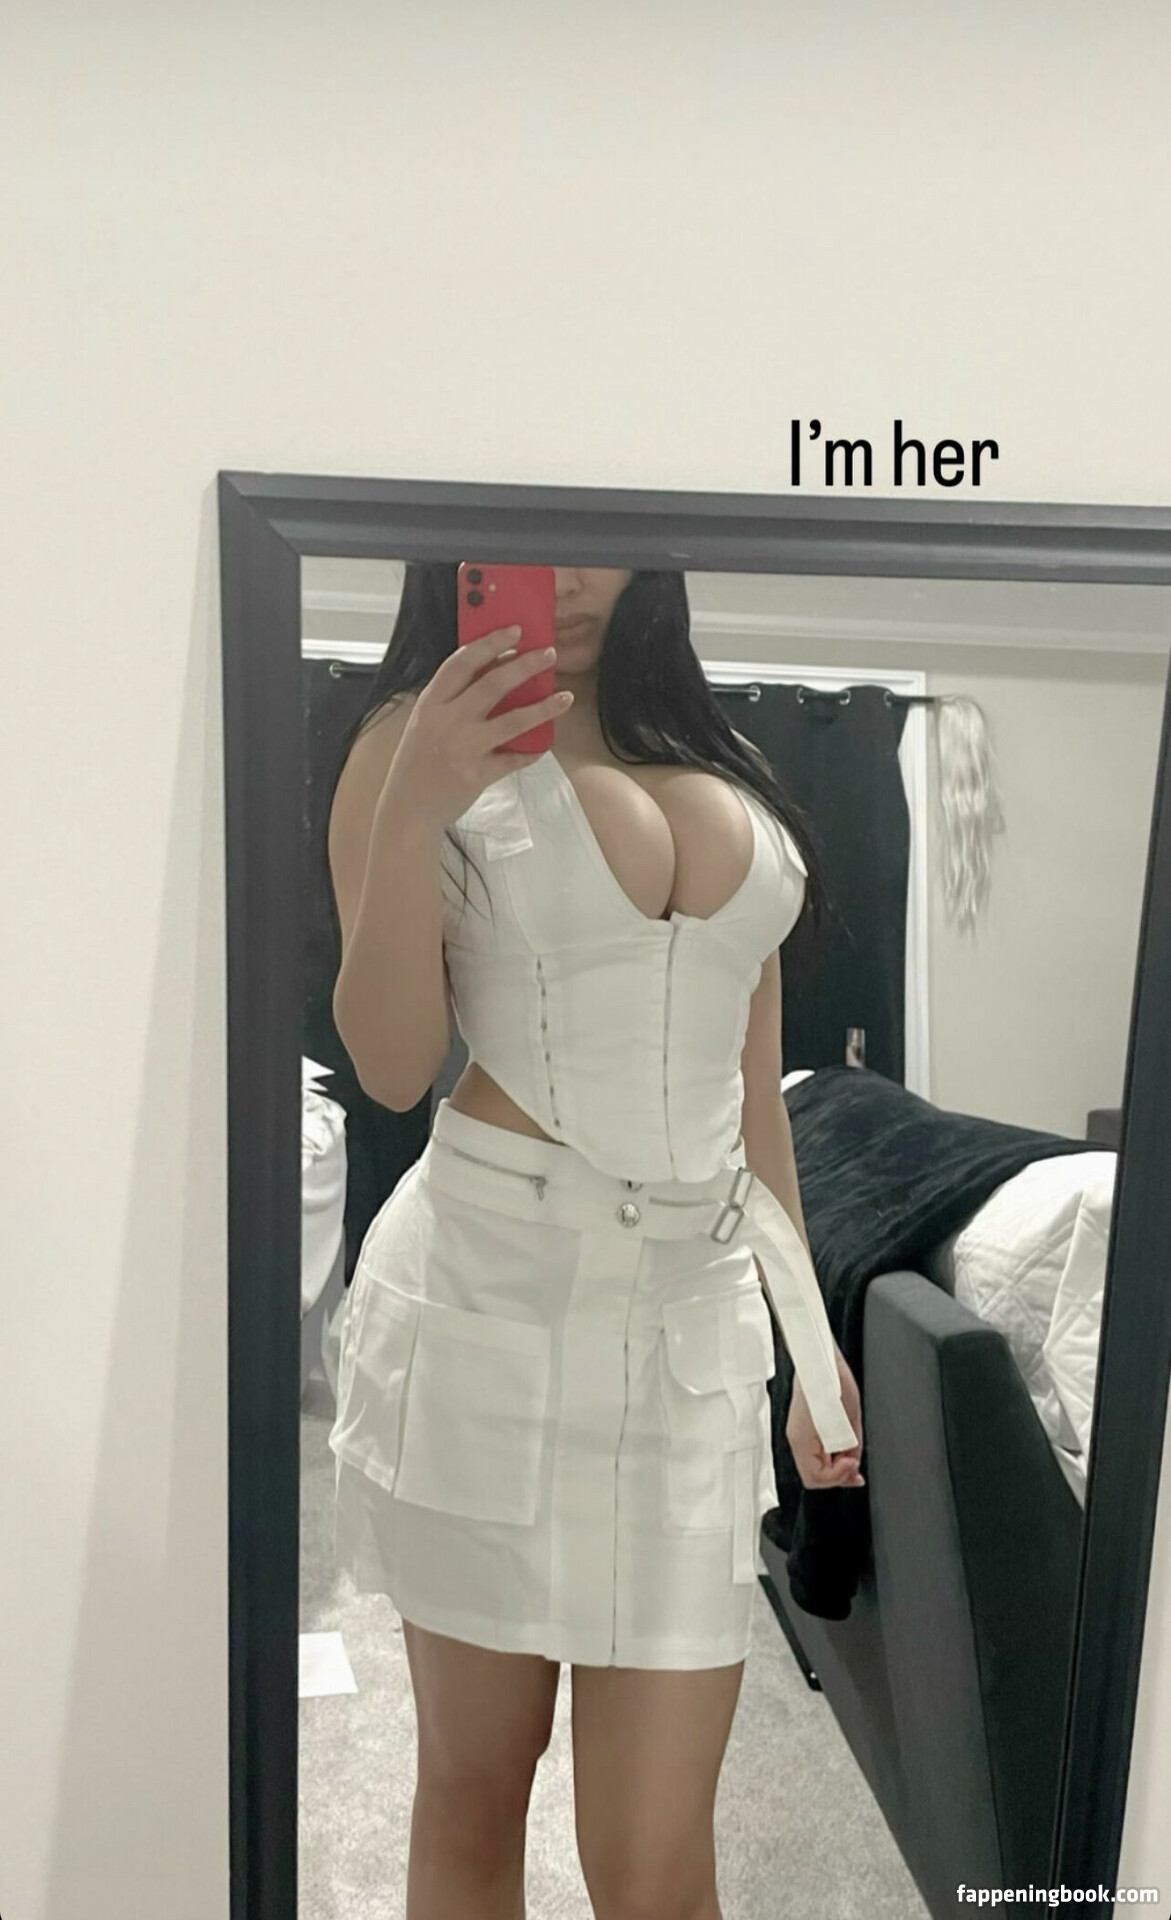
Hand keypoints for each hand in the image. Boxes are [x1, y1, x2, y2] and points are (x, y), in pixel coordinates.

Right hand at [379, 624, 571, 830]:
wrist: (407, 810)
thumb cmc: (416, 763)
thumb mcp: (425, 723)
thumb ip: (451, 701)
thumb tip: (494, 674)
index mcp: (431, 703)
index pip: (462, 662)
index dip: (490, 643)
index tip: (514, 631)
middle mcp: (448, 720)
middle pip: (493, 684)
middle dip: (525, 665)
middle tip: (549, 654)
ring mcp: (465, 747)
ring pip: (513, 720)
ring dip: (543, 707)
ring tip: (565, 697)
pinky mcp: (478, 774)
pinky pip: (514, 759)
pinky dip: (531, 751)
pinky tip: (544, 744)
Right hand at [785, 1348, 864, 1490]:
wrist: (820, 1359)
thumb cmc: (834, 1380)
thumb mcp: (852, 1419)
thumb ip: (851, 1447)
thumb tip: (852, 1464)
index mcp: (803, 1439)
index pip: (816, 1477)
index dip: (838, 1477)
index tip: (854, 1465)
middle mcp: (796, 1439)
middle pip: (813, 1477)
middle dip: (836, 1477)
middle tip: (854, 1468)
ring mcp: (796, 1434)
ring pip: (812, 1468)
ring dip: (832, 1468)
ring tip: (850, 1458)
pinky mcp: (801, 1428)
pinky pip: (812, 1454)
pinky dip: (827, 1458)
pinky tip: (840, 1451)